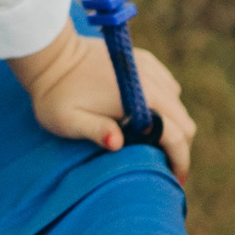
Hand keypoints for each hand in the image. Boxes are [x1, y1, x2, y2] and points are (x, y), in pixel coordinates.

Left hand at [13, 27, 194, 184]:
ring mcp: (148, 67)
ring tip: (154, 144)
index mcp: (137, 98)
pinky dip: (166, 105)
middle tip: (165, 166)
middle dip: (180, 147)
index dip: (180, 161)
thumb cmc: (56, 94)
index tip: (175, 181)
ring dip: (173, 125)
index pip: (175, 134)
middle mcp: (149, 80)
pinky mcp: (142, 60)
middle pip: (184, 120)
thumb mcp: (68, 120)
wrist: (50, 54)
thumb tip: (117, 143)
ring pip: (178, 103)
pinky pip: (168, 85)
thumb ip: (95, 131)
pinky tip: (148, 116)